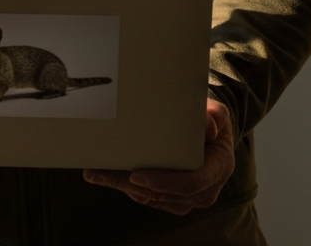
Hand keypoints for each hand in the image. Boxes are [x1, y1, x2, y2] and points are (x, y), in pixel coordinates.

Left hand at [83, 98, 235, 214]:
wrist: (210, 132)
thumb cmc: (210, 121)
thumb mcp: (217, 114)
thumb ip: (214, 116)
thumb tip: (208, 125)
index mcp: (216, 169)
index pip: (191, 183)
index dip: (164, 182)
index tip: (137, 175)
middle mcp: (203, 189)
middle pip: (162, 194)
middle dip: (129, 184)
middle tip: (101, 173)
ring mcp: (186, 196)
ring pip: (150, 197)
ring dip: (120, 186)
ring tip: (94, 173)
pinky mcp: (171, 196)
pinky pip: (146, 196)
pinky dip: (124, 186)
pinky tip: (102, 176)